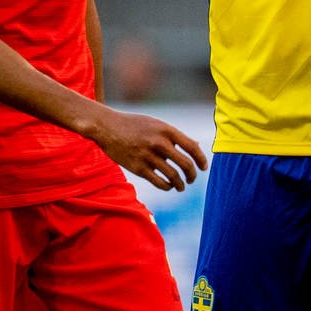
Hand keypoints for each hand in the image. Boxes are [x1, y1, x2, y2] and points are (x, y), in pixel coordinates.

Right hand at [89, 111, 208, 191]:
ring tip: (181, 186)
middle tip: (192, 179)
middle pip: (185, 164)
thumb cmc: (134, 125)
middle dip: (192, 175)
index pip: (192, 147)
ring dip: (180, 184)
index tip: (203, 167)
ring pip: (173, 176)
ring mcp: (148, 155)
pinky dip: (167, 186)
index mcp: (166, 130)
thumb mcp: (156, 124)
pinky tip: (168, 186)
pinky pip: (159, 182)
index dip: (201, 159)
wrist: (106, 126)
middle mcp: (159, 142)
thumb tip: (196, 147)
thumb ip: (174, 136)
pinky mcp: (138, 168)